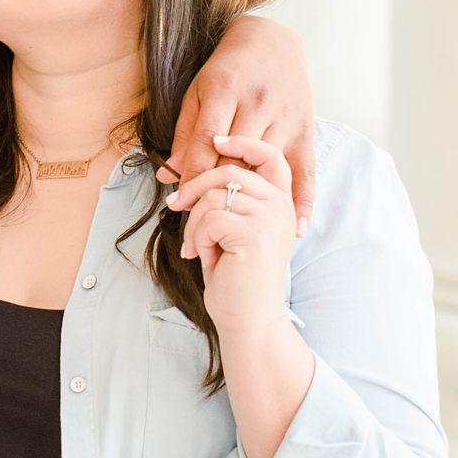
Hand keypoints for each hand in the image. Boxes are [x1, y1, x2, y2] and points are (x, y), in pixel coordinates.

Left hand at [157, 15, 315, 235]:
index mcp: (225, 89)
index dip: (192, 175)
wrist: (272, 42)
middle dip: (216, 191)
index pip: (207, 141)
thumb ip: (185, 133)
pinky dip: (303, 201)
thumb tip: (170, 176)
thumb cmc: (226, 69)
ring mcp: (285, 117)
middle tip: (200, 221)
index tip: (179, 203)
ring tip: (232, 227)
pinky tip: (296, 228)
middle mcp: (258, 103)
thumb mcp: (197, 91)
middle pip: (236, 158)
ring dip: (249, 200)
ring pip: (264, 167)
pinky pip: (304, 171)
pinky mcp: (305, 130)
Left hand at [172, 135, 297, 336]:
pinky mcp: (254, 234)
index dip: (243, 142)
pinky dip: (197, 237)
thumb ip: (230, 198)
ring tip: (197, 246)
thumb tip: (191, 169)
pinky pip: (209, 218)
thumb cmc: (236, 276)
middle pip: (229, 170)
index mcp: (281, 202)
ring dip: (195, 222)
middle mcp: (281, 206)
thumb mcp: (236, 229)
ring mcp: (271, 218)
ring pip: (215, 195)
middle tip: (176, 206)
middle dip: (195, 187)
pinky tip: (203, 256)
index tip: (217, 140)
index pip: (269, 155)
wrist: (248, 318)